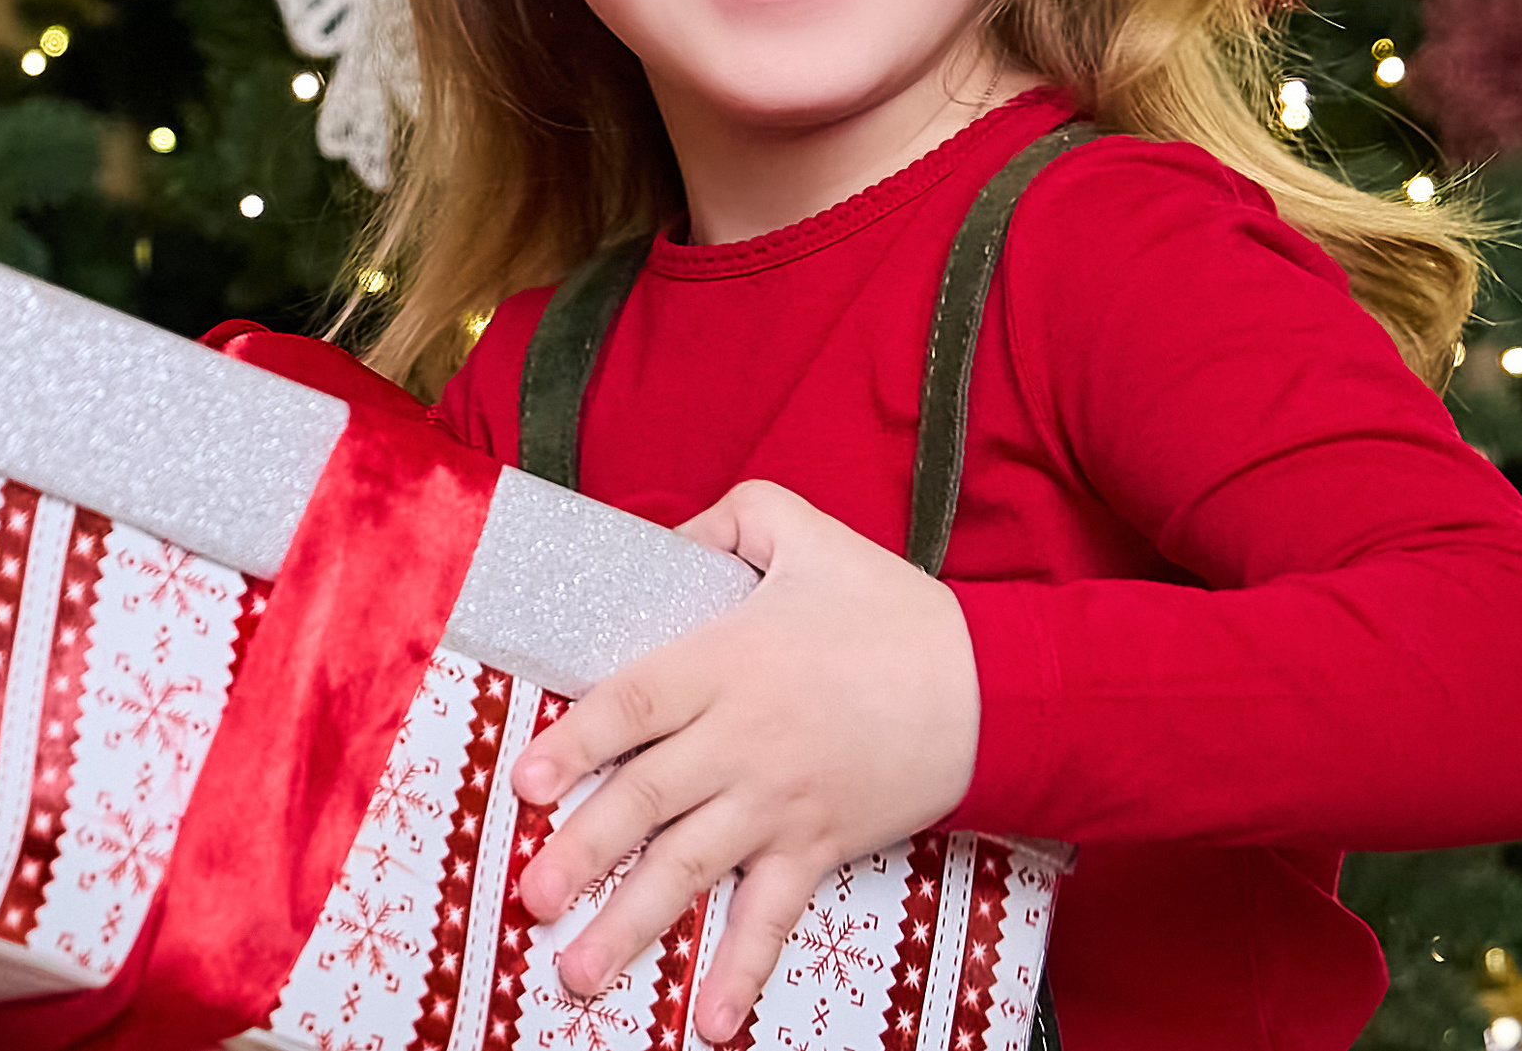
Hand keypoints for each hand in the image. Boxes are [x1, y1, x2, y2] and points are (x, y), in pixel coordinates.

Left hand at [509, 480, 979, 1042]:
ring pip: (690, 868)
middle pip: (647, 800)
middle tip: (528, 895)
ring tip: (573, 972)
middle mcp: (742, 741)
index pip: (634, 705)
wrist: (993, 688)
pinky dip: (741, 970)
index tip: (528, 784)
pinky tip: (708, 1021)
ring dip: (629, 924)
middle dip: (582, 852)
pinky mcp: (816, 845)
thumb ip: (731, 519)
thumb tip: (668, 540)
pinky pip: (772, 915)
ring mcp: (778, 803)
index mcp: (728, 661)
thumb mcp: (804, 531)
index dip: (578, 743)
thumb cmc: (893, 609)